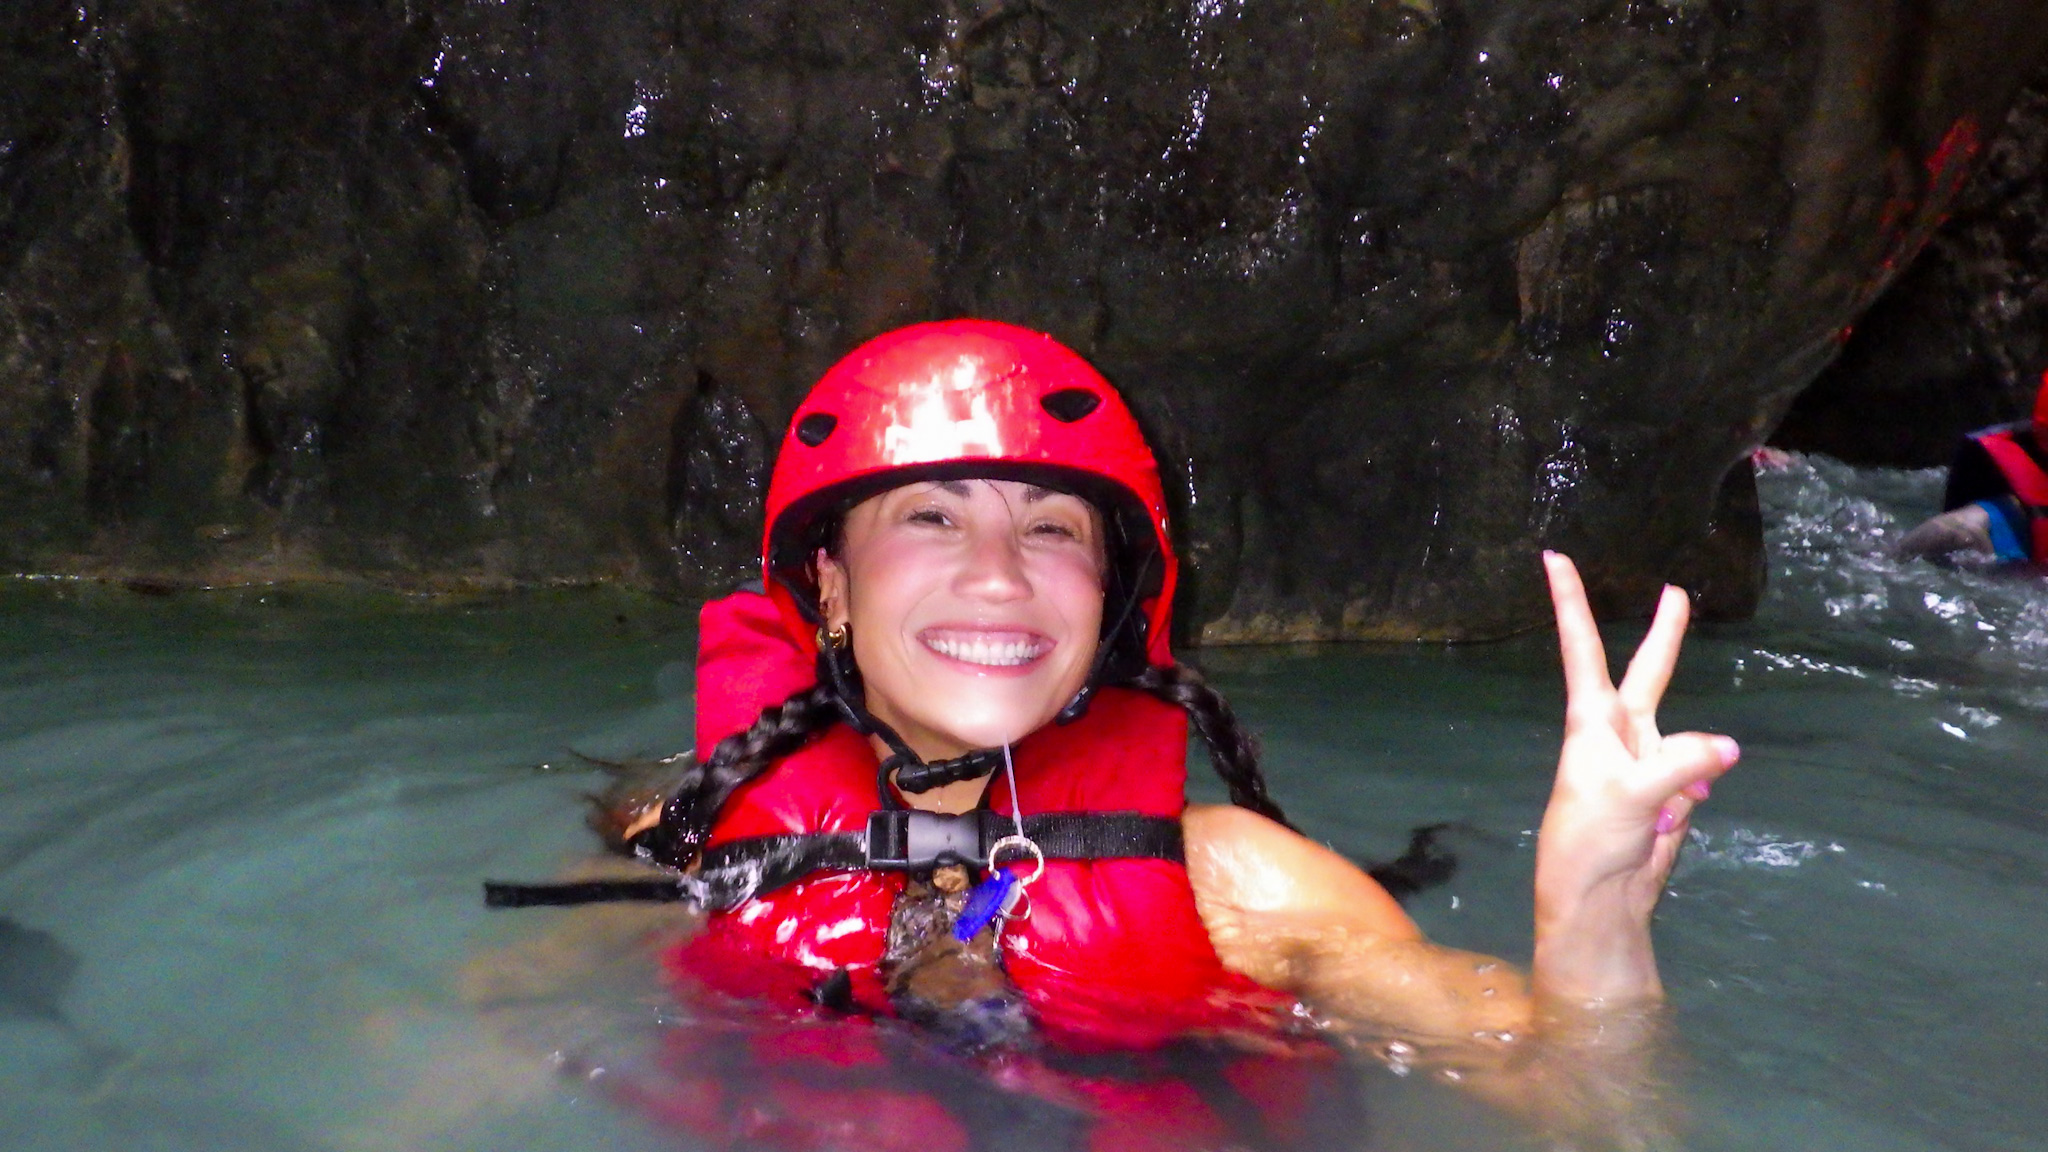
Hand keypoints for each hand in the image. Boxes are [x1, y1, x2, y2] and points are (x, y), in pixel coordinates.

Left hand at [1531, 552, 1738, 1003]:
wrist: (1600, 896)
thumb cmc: (1590, 835)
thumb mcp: (1631, 794)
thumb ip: (1680, 762)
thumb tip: (1726, 749)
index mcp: (1591, 720)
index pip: (1582, 647)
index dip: (1570, 601)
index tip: (1552, 556)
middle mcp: (1617, 732)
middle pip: (1649, 673)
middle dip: (1665, 636)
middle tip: (1676, 590)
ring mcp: (1647, 760)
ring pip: (1687, 745)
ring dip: (1685, 775)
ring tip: (1652, 817)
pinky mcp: (1670, 790)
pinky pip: (1697, 781)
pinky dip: (1689, 801)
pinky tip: (1664, 827)